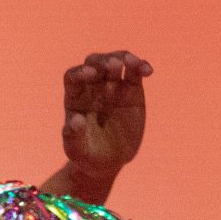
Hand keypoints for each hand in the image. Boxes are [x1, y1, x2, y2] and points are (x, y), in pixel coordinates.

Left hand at [60, 51, 152, 197]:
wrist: (109, 161)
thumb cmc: (87, 155)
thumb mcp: (77, 151)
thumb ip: (73, 137)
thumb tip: (76, 121)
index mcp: (75, 96)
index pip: (73, 77)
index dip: (80, 73)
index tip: (89, 75)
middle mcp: (92, 86)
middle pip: (94, 63)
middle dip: (102, 62)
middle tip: (111, 66)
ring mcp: (113, 86)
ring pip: (116, 62)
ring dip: (123, 58)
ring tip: (133, 63)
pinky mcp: (131, 90)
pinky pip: (135, 73)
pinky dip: (141, 67)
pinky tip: (148, 70)